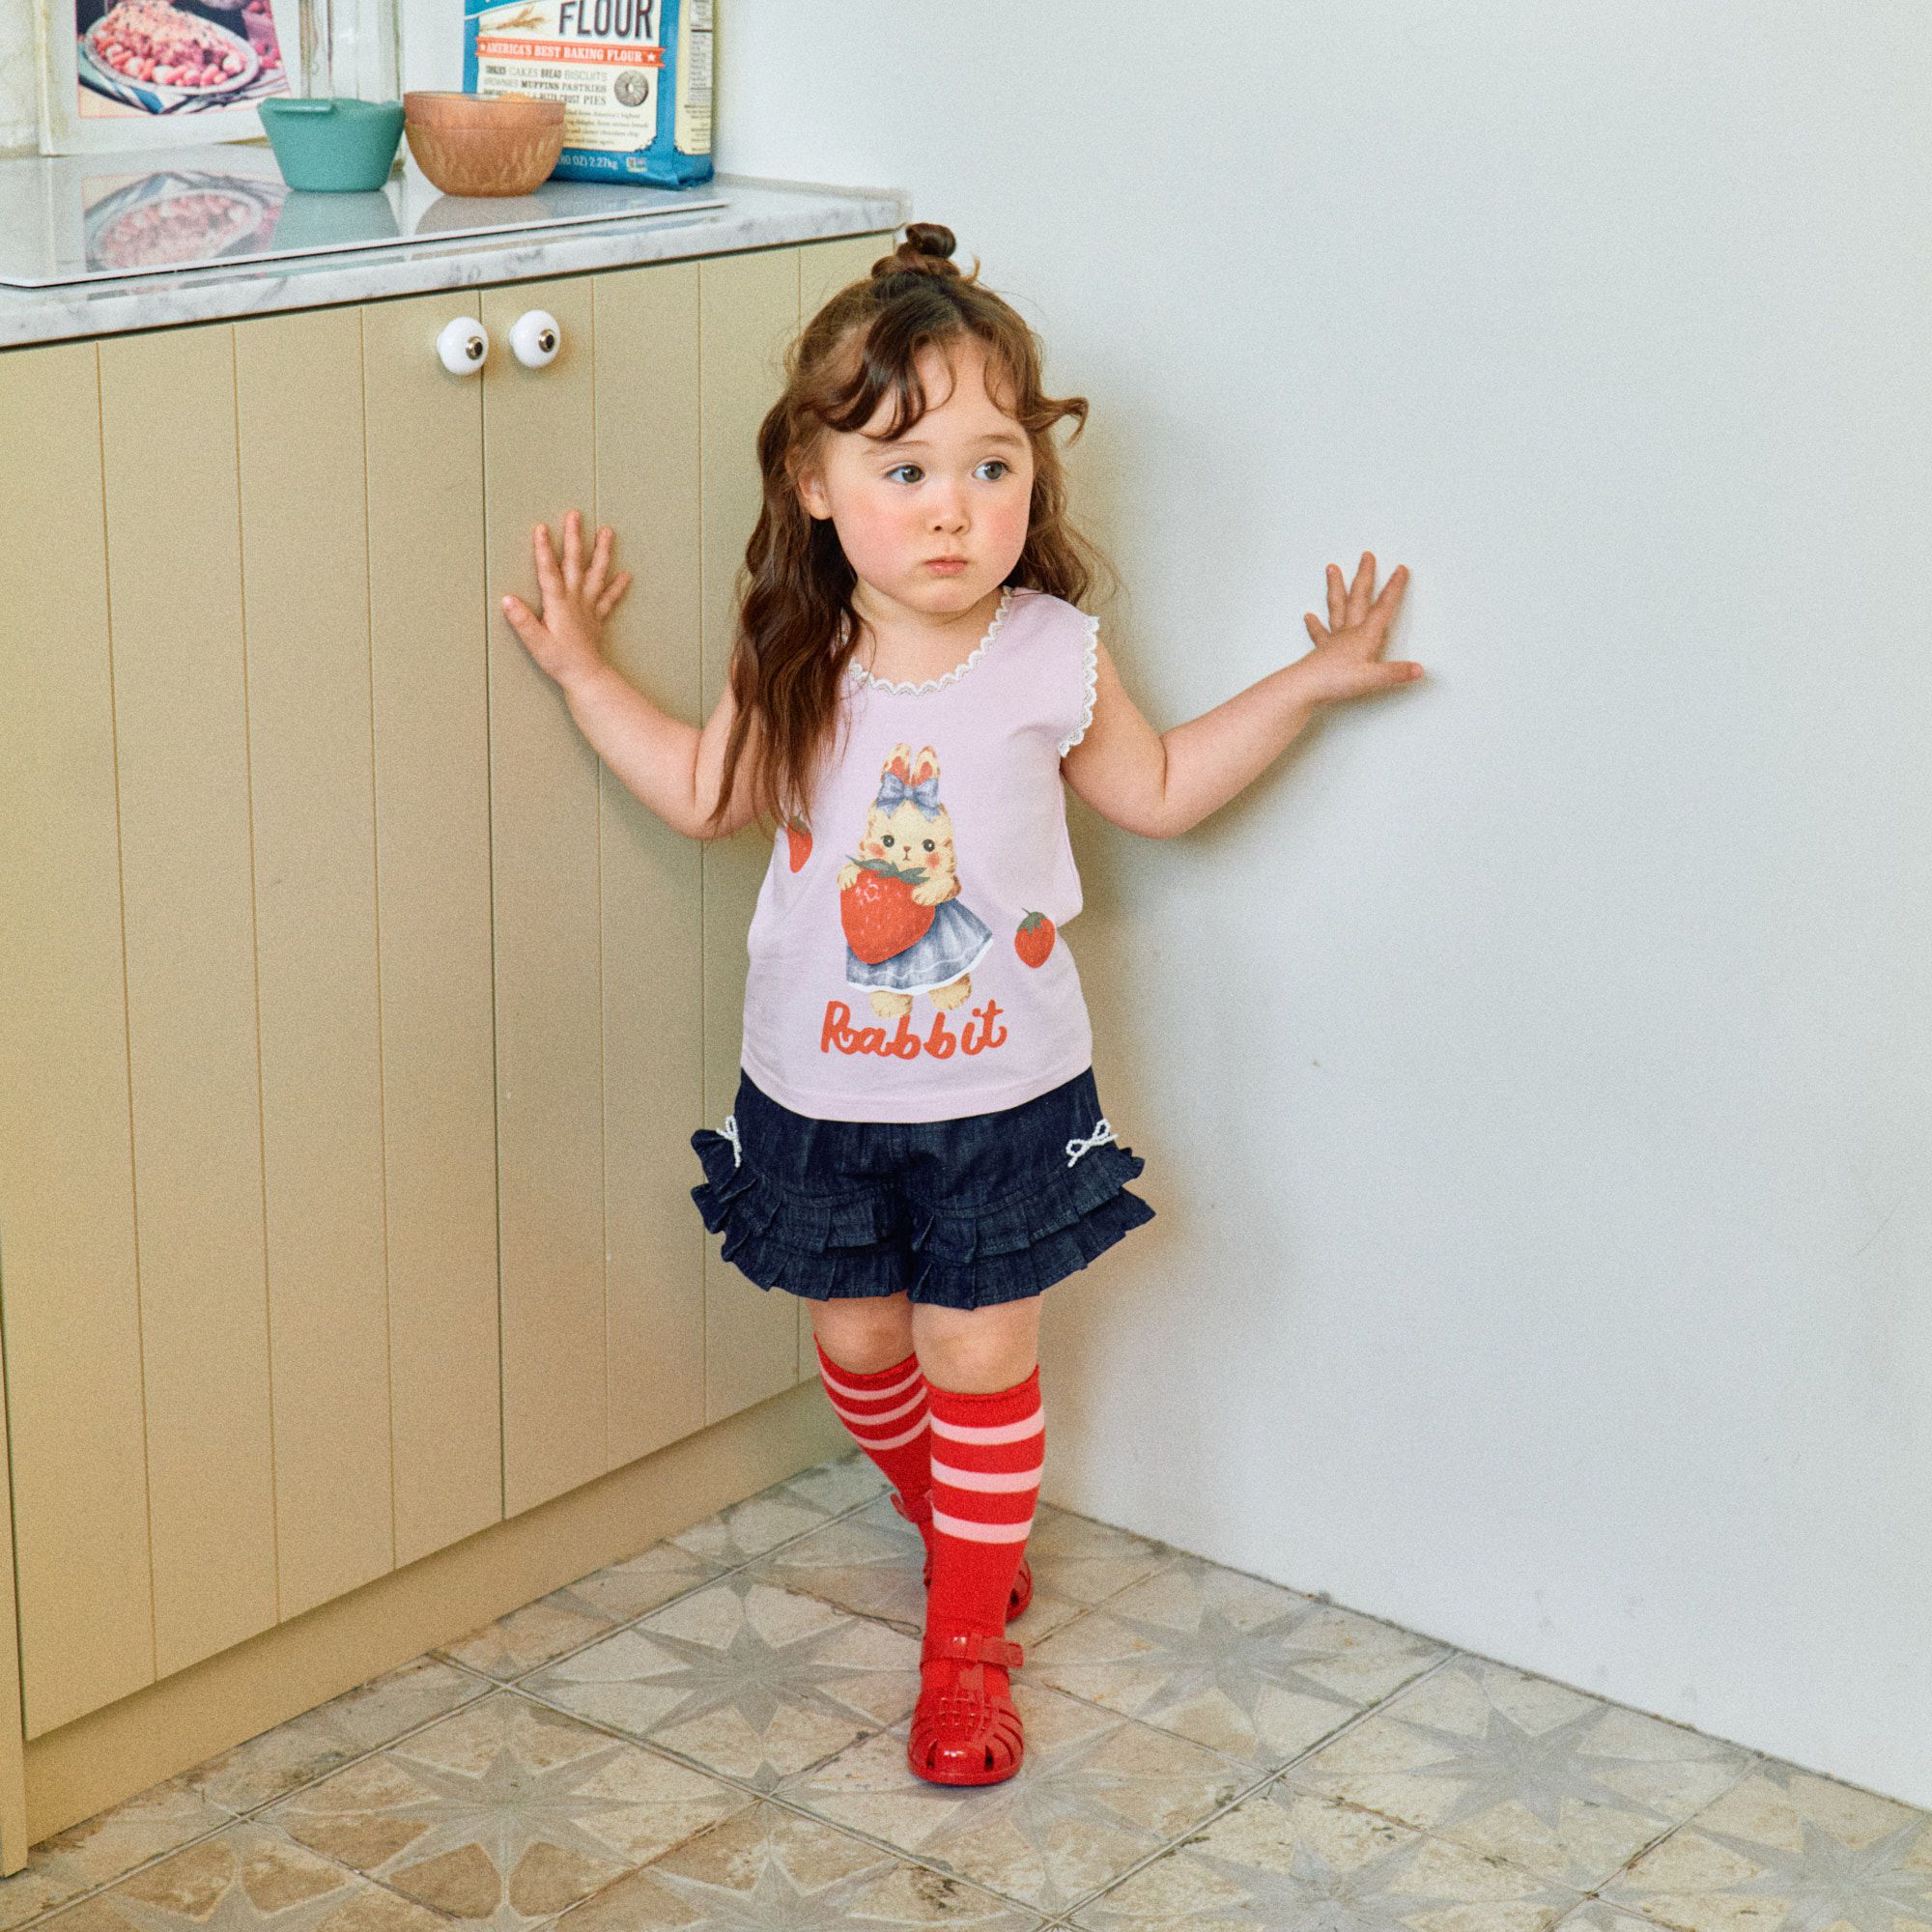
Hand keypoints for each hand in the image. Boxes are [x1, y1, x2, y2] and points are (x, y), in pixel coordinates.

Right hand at [500, 508, 631, 689]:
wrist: (586, 676)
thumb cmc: (559, 661)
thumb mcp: (536, 642)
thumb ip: (522, 621)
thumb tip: (507, 600)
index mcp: (558, 604)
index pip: (549, 571)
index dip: (544, 550)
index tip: (541, 528)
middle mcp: (575, 600)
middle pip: (575, 563)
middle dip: (574, 538)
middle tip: (576, 515)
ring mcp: (588, 607)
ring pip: (596, 574)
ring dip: (602, 552)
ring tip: (608, 531)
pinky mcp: (597, 618)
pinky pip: (609, 599)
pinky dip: (617, 587)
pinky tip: (625, 575)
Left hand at [1296, 553, 1418, 704]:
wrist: (1304, 688)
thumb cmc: (1335, 681)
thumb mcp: (1372, 678)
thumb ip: (1395, 672)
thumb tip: (1418, 670)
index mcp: (1364, 635)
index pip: (1383, 607)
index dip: (1394, 588)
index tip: (1400, 569)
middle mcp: (1349, 632)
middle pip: (1358, 597)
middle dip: (1364, 576)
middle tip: (1366, 556)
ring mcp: (1334, 639)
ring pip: (1336, 607)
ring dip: (1336, 587)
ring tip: (1332, 569)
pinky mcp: (1321, 651)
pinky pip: (1319, 633)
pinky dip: (1314, 625)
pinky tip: (1308, 617)